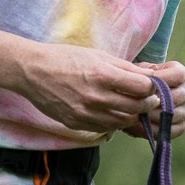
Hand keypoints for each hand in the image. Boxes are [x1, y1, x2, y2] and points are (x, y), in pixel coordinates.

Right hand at [9, 43, 162, 139]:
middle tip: (148, 99)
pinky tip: (113, 112)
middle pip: (137, 108)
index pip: (143, 88)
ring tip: (131, 106)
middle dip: (147, 104)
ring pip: (123, 122)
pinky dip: (114, 122)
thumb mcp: (98, 56)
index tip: (151, 86)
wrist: (33, 71)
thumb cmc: (66, 59)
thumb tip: (149, 77)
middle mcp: (96, 97)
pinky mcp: (77, 124)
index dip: (152, 88)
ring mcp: (86, 113)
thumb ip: (124, 68)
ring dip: (132, 115)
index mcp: (103, 75)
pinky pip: (105, 128)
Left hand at [133, 59, 184, 140]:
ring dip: (150, 116)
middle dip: (153, 100)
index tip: (143, 82)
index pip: (178, 75)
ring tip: (133, 113)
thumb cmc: (133, 82)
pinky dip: (152, 129)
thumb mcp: (135, 72)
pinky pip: (170, 130)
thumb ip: (141, 74)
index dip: (161, 79)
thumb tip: (148, 81)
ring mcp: (184, 110)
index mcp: (179, 74)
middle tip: (134, 102)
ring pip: (171, 115)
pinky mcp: (180, 127)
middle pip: (175, 97)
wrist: (130, 99)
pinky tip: (138, 125)